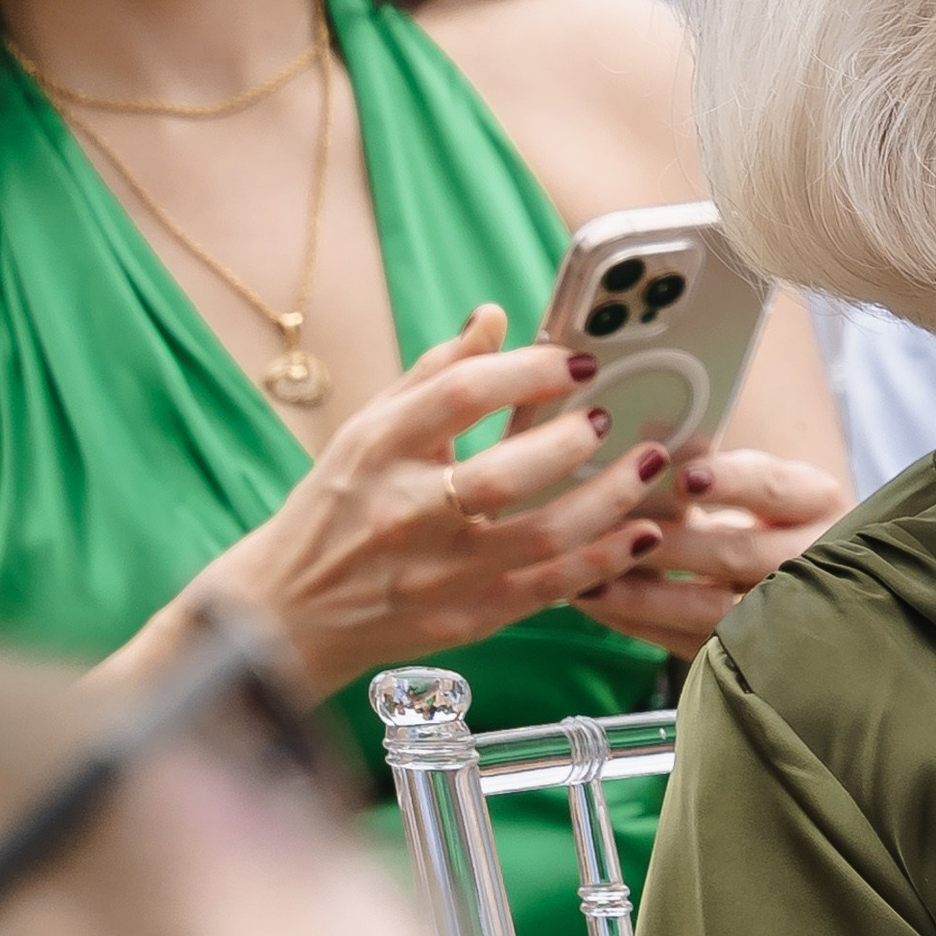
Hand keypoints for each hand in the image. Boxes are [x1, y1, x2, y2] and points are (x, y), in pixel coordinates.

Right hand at [198, 306, 674, 698]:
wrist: (289, 611)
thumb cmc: (336, 507)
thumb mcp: (368, 430)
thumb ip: (434, 373)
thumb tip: (493, 317)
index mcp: (379, 448)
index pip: (459, 395)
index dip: (528, 371)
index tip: (576, 361)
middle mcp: (407, 511)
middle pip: (505, 473)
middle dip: (570, 440)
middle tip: (608, 417)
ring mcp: (438, 572)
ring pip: (541, 536)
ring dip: (607, 500)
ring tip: (647, 467)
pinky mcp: (466, 619)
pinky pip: (549, 590)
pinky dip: (603, 561)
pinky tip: (642, 535)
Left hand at [576, 448, 846, 654]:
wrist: (797, 578)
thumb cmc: (758, 513)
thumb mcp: (748, 479)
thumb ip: (704, 462)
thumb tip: (647, 427)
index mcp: (816, 499)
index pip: (771, 486)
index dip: (728, 481)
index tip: (681, 477)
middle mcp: (813, 557)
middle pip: (738, 553)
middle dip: (669, 545)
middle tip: (607, 532)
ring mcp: (789, 612)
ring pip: (715, 611)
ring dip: (646, 595)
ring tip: (588, 578)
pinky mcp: (756, 651)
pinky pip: (693, 645)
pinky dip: (641, 624)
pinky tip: (598, 605)